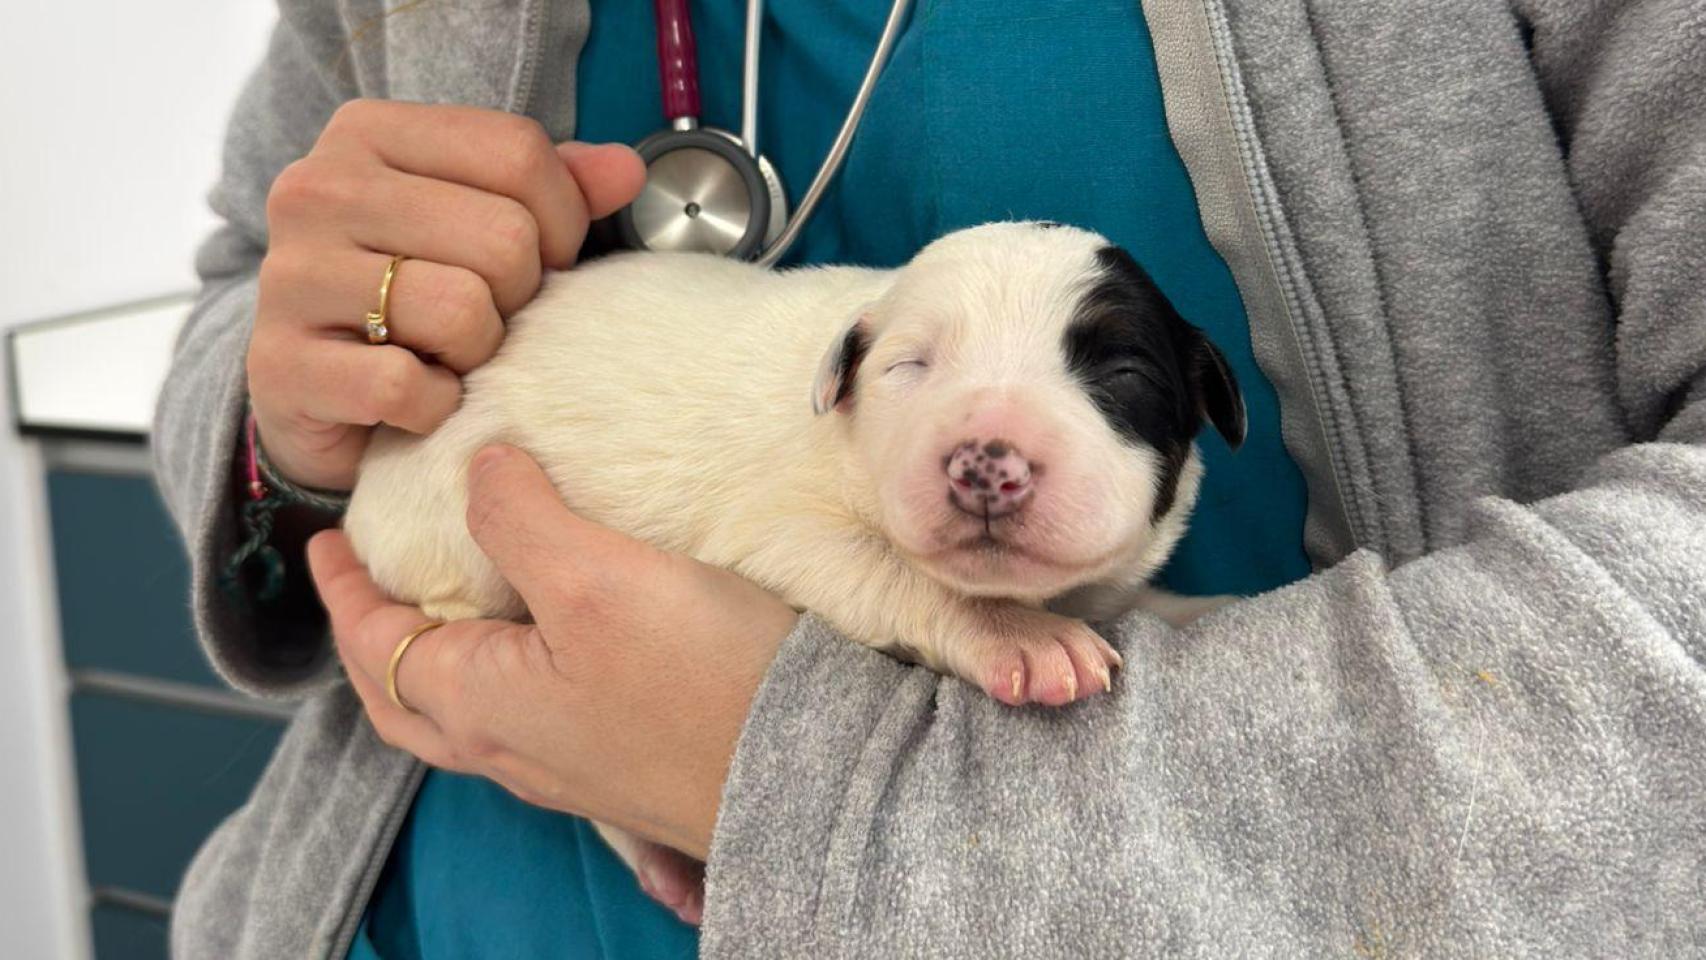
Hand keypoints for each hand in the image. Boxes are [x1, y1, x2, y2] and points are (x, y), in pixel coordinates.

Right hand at [248, 101, 645, 489]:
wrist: (316, 394)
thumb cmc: (417, 297)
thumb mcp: (481, 224)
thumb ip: (556, 189)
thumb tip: (626, 170)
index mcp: (368, 133)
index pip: (519, 153)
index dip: (562, 220)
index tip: (541, 258)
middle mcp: (316, 189)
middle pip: (504, 238)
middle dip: (521, 296)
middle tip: (489, 317)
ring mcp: (290, 276)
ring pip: (461, 311)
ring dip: (479, 354)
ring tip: (451, 354)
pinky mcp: (282, 365)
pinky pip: (407, 388)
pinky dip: (434, 409)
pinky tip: (415, 400)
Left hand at [308, 444, 799, 858]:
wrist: (805, 777)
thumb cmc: (699, 682)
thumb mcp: (594, 579)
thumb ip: (521, 519)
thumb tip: (481, 468)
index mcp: (478, 704)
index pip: (373, 644)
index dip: (343, 588)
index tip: (326, 539)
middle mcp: (510, 747)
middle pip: (405, 697)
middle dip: (373, 638)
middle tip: (367, 584)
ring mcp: (566, 763)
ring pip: (465, 711)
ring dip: (436, 657)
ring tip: (452, 600)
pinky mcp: (620, 759)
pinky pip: (526, 714)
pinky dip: (502, 669)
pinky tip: (549, 638)